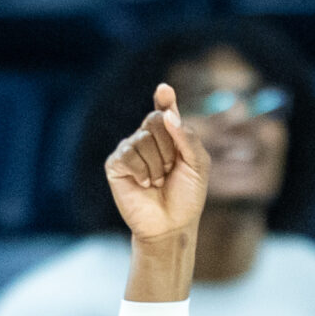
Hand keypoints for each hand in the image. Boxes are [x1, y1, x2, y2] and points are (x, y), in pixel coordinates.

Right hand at [104, 84, 208, 246]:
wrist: (171, 225)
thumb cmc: (187, 197)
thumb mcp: (198, 165)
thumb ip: (188, 138)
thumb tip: (168, 114)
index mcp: (169, 136)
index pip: (165, 110)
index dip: (164, 98)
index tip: (164, 90)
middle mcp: (148, 138)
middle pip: (155, 120)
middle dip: (169, 147)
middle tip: (171, 170)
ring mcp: (131, 150)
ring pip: (142, 139)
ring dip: (157, 165)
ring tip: (158, 182)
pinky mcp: (116, 164)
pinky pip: (128, 154)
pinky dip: (142, 171)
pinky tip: (144, 184)